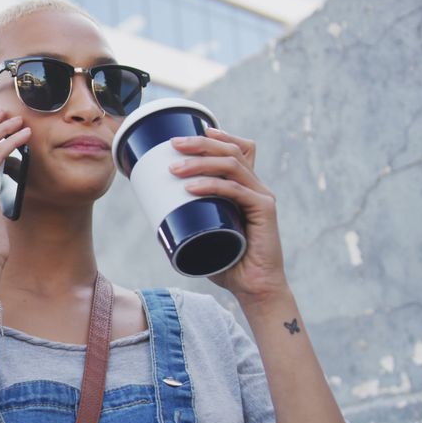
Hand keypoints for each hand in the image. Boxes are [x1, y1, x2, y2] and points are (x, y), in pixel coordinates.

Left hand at [168, 129, 288, 304]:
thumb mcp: (205, 235)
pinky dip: (211, 186)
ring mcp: (262, 196)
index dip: (218, 136)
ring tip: (174, 168)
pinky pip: (235, 190)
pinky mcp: (265, 210)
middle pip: (231, 150)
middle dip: (201, 143)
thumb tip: (156, 217)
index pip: (238, 149)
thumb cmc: (227, 262)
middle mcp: (256, 187)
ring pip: (231, 165)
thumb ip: (189, 222)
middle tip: (173, 145)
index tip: (189, 134)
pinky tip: (190, 188)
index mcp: (246, 187)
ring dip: (200, 162)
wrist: (253, 287)